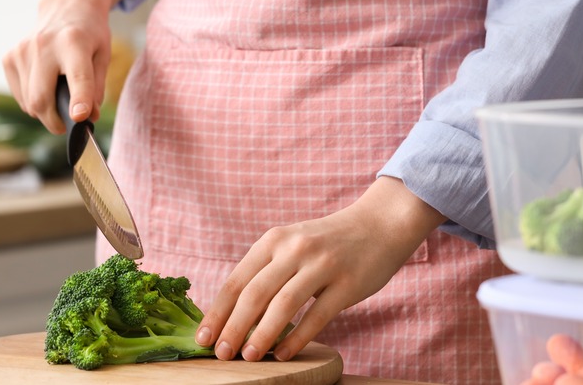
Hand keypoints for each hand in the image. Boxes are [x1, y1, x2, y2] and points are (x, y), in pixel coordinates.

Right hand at [2, 0, 137, 132]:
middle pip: (41, 98)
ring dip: (45, 112)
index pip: (78, 76)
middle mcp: (43, 45)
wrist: (66, 7)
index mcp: (74, 42)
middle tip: (66, 126)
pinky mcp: (9, 57)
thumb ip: (97, 87)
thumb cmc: (89, 35)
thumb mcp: (103, 56)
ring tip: (59, 100)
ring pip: (29, 102)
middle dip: (54, 121)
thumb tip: (87, 116)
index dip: (79, 99)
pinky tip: (45, 88)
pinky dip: (32, 101)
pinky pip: (20, 95)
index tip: (80, 118)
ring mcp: (22, 51)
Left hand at [195, 176, 446, 361]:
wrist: (379, 224)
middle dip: (233, 328)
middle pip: (254, 294)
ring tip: (249, 358)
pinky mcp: (347, 283)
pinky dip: (297, 338)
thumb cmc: (328, 242)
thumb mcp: (291, 244)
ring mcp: (322, 265)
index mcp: (274, 240)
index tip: (203, 338)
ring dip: (262, 335)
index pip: (236, 280)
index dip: (217, 312)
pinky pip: (317, 316)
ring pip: (283, 305)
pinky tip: (283, 354)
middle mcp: (294, 249)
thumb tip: (232, 315)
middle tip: (221, 354)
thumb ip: (266, 271)